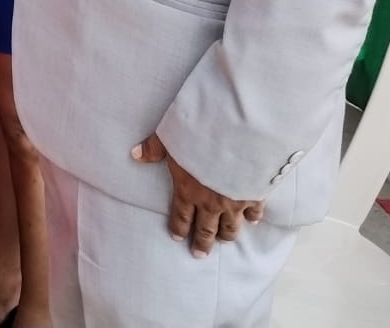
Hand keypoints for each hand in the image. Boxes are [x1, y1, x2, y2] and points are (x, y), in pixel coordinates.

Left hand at [133, 133, 263, 257]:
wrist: (236, 134)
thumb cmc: (199, 134)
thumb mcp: (170, 137)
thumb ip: (153, 148)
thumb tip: (134, 154)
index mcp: (188, 190)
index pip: (181, 216)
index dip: (178, 229)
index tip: (178, 238)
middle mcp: (210, 202)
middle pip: (206, 230)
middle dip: (201, 243)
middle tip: (199, 254)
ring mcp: (234, 202)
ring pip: (230, 227)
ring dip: (226, 236)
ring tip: (224, 241)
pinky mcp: (255, 195)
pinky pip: (254, 212)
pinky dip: (253, 218)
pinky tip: (253, 221)